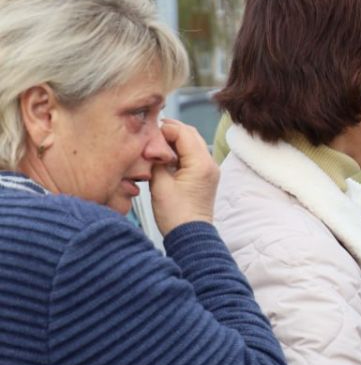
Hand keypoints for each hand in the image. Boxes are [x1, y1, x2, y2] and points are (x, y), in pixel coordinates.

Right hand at [149, 119, 219, 236]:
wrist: (190, 236)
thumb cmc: (176, 215)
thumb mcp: (159, 184)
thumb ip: (156, 160)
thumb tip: (152, 146)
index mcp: (201, 163)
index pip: (183, 132)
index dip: (163, 128)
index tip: (147, 133)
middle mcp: (210, 164)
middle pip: (190, 134)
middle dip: (169, 131)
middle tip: (149, 136)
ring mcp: (209, 170)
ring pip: (191, 143)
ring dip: (173, 141)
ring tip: (154, 147)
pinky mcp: (204, 176)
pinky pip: (192, 155)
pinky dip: (178, 152)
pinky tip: (163, 158)